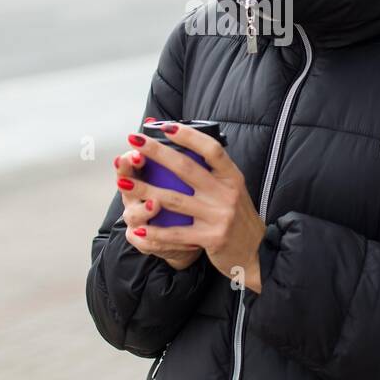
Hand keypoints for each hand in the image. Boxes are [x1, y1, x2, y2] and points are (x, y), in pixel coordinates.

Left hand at [115, 123, 264, 293]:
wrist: (257, 253)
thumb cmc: (238, 218)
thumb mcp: (233, 190)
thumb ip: (214, 173)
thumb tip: (186, 146)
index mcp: (232, 178)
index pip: (211, 149)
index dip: (189, 136)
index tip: (165, 126)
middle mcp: (226, 194)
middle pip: (186, 168)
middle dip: (156, 152)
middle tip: (134, 140)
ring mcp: (219, 216)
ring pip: (174, 200)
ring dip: (144, 190)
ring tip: (122, 182)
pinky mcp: (211, 239)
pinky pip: (176, 233)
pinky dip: (155, 232)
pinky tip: (138, 230)